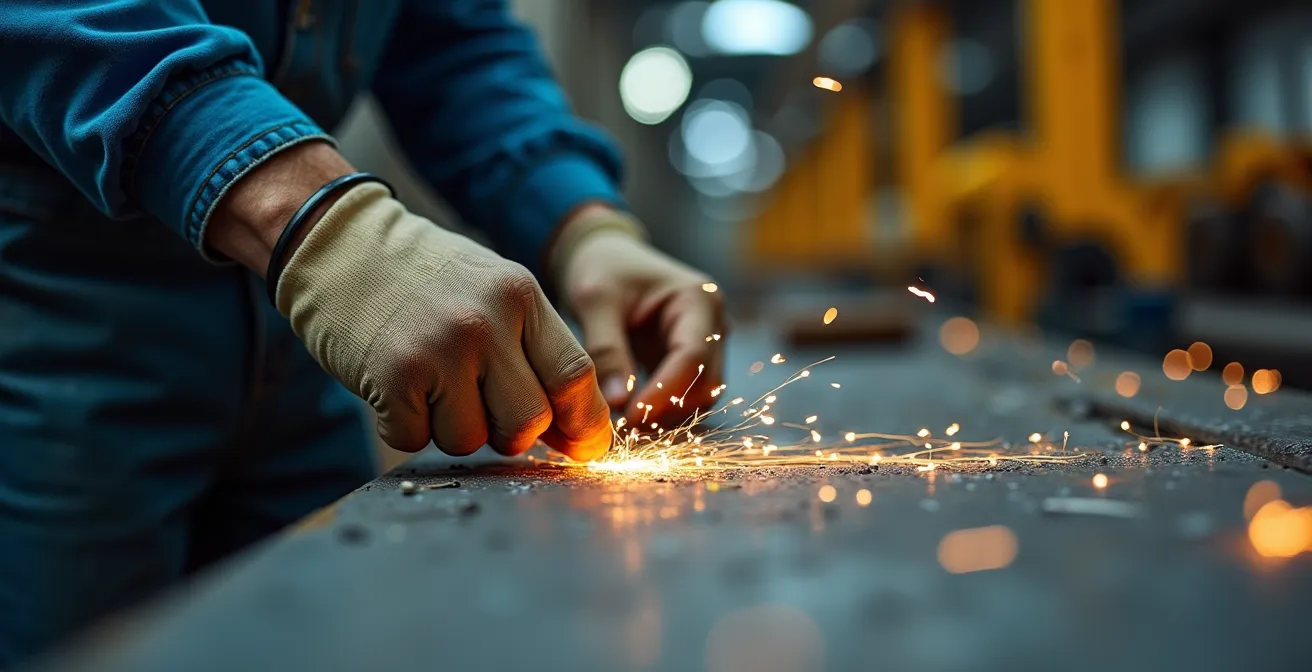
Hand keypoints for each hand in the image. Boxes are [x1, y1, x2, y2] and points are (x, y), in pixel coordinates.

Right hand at [274, 183, 611, 460]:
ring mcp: (438, 349)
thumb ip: (535, 351)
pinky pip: (416, 440)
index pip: (576, 376)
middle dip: (510, 433)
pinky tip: (396, 385)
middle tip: (482, 407)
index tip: (582, 448)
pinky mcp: (392, 376)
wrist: (340, 244)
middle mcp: (486, 322)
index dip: (584, 424)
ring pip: (470, 440)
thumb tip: (577, 432)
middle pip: (529, 421)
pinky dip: (405, 426)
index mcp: (521, 297)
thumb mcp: (493, 292)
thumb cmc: (424, 278)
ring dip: (450, 428)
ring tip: (429, 382)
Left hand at [552, 207, 725, 427]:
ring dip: (667, 416)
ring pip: (700, 397)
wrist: (608, 257)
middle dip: (667, 409)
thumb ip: (606, 349)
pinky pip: (685, 396)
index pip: (692, 356)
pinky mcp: (691, 361)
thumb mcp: (596, 300)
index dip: (664, 392)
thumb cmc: (603, 269)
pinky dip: (662, 411)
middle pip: (705, 383)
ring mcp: (707, 344)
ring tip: (622, 423)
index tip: (630, 418)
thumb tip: (617, 403)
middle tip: (621, 427)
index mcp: (699, 299)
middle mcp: (714, 323)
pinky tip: (630, 417)